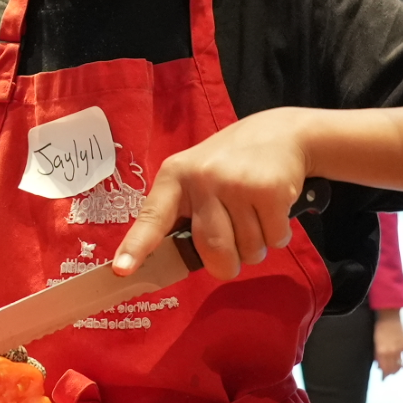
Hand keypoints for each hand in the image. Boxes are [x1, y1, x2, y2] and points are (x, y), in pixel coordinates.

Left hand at [114, 108, 309, 280]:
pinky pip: (274, 239)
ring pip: (248, 250)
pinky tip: (273, 210)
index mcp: (175, 177)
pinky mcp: (269, 190)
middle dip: (227, 263)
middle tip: (234, 246)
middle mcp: (202, 178)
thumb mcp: (196, 177)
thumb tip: (168, 262)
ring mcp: (236, 183)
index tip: (122, 269)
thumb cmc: (230, 164)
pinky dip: (278, 236)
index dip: (137, 246)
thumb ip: (183, 213)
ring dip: (255, 247)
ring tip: (255, 216)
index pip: (152, 217)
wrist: (280, 133)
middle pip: (213, 250)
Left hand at [372, 309, 402, 377]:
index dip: (384, 374)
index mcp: (381, 351)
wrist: (389, 318)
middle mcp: (391, 352)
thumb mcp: (375, 342)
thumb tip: (378, 364)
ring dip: (396, 370)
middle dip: (389, 373)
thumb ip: (377, 354)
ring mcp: (399, 349)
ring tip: (394, 372)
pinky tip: (402, 366)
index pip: (384, 367)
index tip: (383, 378)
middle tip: (387, 376)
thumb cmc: (380, 329)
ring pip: (399, 365)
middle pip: (391, 368)